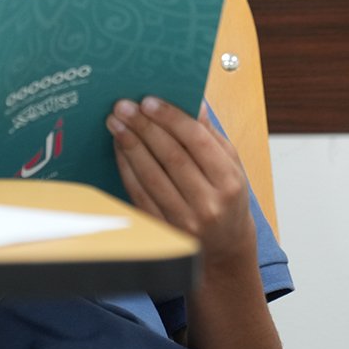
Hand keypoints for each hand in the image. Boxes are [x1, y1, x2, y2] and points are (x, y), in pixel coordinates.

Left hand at [106, 97, 256, 266]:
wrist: (224, 247)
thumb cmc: (227, 198)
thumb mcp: (232, 166)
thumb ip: (211, 135)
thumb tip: (194, 102)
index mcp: (229, 182)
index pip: (197, 141)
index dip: (171, 118)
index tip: (148, 101)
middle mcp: (209, 203)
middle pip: (171, 157)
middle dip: (144, 127)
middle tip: (123, 106)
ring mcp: (185, 220)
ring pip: (151, 175)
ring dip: (130, 145)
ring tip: (115, 122)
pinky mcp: (164, 230)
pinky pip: (139, 193)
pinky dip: (126, 168)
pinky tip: (119, 148)